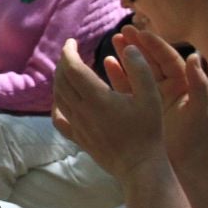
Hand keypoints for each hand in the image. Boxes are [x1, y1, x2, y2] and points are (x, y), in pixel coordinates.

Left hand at [51, 37, 168, 182]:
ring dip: (59, 80)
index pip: (72, 68)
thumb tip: (129, 48)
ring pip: (58, 98)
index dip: (68, 52)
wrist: (139, 166)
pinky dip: (56, 104)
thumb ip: (140, 69)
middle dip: (63, 62)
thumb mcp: (151, 96)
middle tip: (70, 52)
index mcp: (97, 98)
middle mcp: (82, 111)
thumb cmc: (148, 131)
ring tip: (68, 70)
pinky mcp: (79, 138)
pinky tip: (61, 100)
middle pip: (61, 80)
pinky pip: (59, 119)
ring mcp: (78, 126)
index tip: (71, 41)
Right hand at [114, 28, 207, 171]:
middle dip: (137, 46)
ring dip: (125, 58)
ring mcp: (152, 99)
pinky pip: (126, 89)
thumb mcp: (200, 111)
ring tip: (111, 44)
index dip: (154, 45)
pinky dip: (117, 77)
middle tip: (122, 33)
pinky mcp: (140, 110)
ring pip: (137, 73)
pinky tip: (106, 65)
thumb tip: (194, 56)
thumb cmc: (197, 141)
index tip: (140, 32)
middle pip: (150, 62)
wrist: (186, 169)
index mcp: (183, 85)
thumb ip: (199, 84)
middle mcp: (167, 89)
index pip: (168, 58)